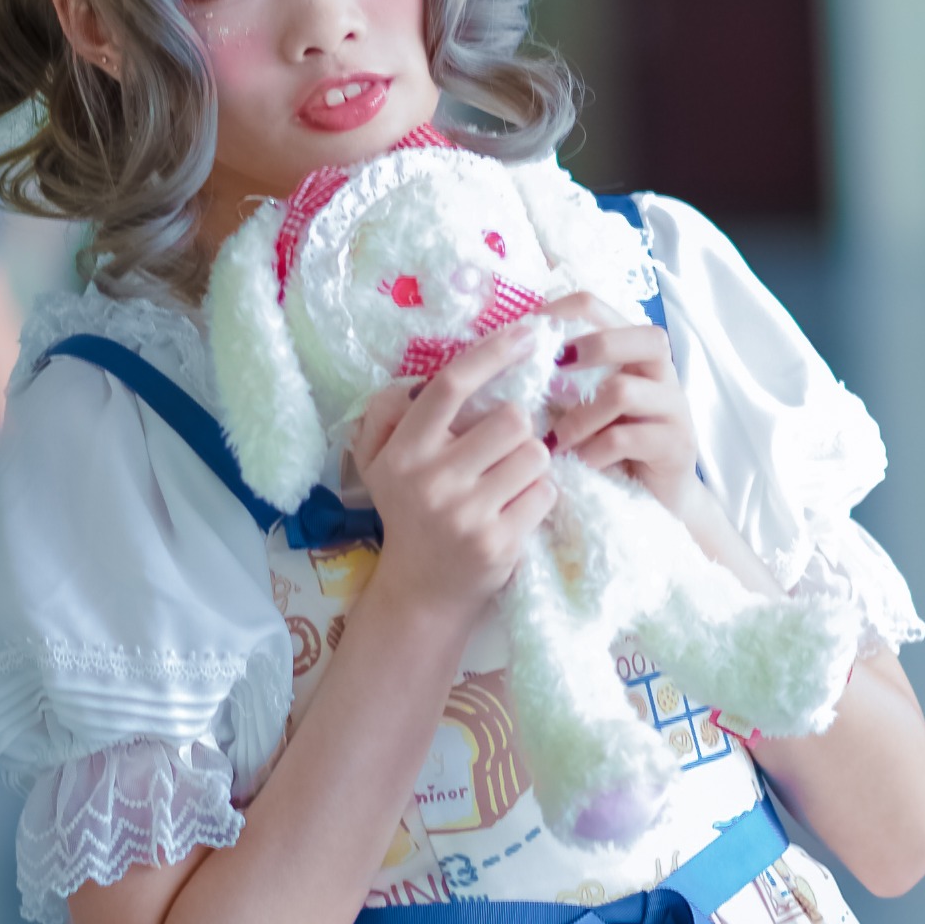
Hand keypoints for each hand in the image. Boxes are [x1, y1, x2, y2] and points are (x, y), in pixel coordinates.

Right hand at [353, 325, 557, 625]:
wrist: (420, 591)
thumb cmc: (408, 511)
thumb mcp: (379, 462)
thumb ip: (386, 413)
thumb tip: (413, 376)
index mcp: (403, 451)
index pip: (451, 384)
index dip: (494, 352)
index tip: (529, 332)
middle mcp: (431, 480)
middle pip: (511, 419)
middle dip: (518, 427)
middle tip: (505, 446)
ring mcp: (466, 515)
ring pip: (535, 454)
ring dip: (531, 462)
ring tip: (509, 480)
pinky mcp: (499, 544)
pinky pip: (545, 493)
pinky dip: (538, 496)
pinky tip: (516, 508)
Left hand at [542, 289, 702, 515]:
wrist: (654, 492)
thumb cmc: (605, 440)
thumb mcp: (579, 401)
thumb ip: (554, 378)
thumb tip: (497, 358)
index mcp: (629, 347)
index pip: (596, 306)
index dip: (557, 313)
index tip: (522, 336)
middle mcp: (659, 369)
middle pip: (640, 335)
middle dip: (590, 349)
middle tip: (551, 374)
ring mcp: (673, 406)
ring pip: (623, 391)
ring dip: (578, 417)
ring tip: (553, 440)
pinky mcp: (675, 445)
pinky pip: (626, 438)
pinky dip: (592, 450)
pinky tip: (576, 463)